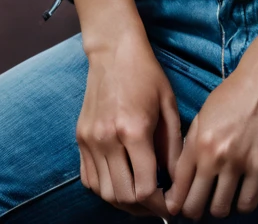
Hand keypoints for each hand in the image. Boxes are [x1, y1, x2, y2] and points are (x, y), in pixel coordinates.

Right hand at [76, 38, 181, 216]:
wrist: (113, 50)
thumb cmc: (146, 74)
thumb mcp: (169, 106)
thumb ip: (174, 147)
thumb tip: (176, 182)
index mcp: (134, 130)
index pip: (145, 187)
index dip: (160, 204)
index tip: (171, 205)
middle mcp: (108, 138)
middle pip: (123, 196)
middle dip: (143, 208)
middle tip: (158, 205)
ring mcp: (90, 139)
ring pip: (104, 192)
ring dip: (124, 202)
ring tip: (141, 197)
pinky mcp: (80, 138)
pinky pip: (89, 179)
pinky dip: (105, 189)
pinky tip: (121, 182)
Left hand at [165, 54, 257, 218]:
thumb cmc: (235, 92)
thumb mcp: (205, 113)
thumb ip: (192, 143)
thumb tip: (183, 173)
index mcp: (197, 141)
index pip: (178, 188)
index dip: (176, 204)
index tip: (179, 207)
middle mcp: (214, 155)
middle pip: (195, 205)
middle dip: (195, 211)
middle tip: (201, 207)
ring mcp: (238, 162)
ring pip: (221, 209)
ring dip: (220, 208)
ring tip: (223, 199)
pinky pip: (248, 202)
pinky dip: (243, 205)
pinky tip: (243, 195)